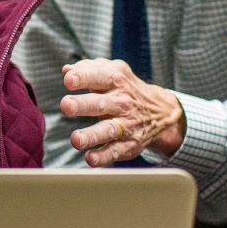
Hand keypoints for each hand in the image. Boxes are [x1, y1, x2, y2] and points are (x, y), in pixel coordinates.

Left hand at [60, 58, 185, 165]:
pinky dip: (103, 157)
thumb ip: (88, 69)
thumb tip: (67, 70)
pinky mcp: (128, 145)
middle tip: (66, 105)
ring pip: (108, 130)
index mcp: (115, 80)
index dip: (83, 77)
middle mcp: (121, 102)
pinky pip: (115, 151)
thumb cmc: (124, 88)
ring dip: (91, 135)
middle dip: (82, 105)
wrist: (160, 111)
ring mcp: (126, 124)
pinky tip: (90, 158)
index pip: (99, 76)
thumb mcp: (112, 71)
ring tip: (76, 139)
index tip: (68, 80)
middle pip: (100, 104)